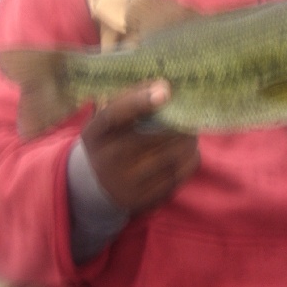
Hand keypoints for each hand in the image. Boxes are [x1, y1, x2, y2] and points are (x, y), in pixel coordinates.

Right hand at [81, 81, 199, 215]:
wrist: (94, 184)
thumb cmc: (110, 139)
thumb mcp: (108, 118)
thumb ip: (132, 98)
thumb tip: (165, 86)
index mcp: (95, 133)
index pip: (115, 114)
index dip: (140, 101)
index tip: (165, 91)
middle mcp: (106, 159)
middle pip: (151, 138)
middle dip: (179, 124)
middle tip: (192, 114)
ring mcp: (123, 183)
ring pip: (169, 158)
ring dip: (188, 142)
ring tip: (191, 132)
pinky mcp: (141, 200)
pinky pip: (175, 177)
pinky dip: (188, 161)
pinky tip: (188, 152)